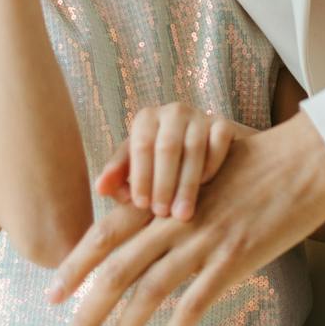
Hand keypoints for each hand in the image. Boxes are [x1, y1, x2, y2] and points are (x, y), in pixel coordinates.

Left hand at [46, 109, 324, 325]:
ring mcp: (204, 239)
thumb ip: (171, 197)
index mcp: (165, 199)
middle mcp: (176, 219)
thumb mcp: (203, 173)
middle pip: (118, 268)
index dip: (76, 264)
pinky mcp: (234, 257)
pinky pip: (196, 301)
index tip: (52, 294)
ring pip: (151, 289)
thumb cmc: (254, 164)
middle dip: (88, 309)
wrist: (303, 161)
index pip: (106, 233)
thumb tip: (143, 220)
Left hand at [93, 104, 251, 219]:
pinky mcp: (224, 124)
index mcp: (146, 119)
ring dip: (187, 183)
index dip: (141, 175)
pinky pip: (218, 142)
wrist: (200, 155)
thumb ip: (117, 177)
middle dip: (164, 183)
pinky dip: (212, 165)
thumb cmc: (158, 167)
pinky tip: (205, 187)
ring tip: (182, 214)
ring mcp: (200, 115)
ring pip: (194, 147)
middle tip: (162, 213)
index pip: (141, 145)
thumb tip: (100, 187)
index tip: (141, 204)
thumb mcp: (136, 169)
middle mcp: (172, 112)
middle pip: (167, 146)